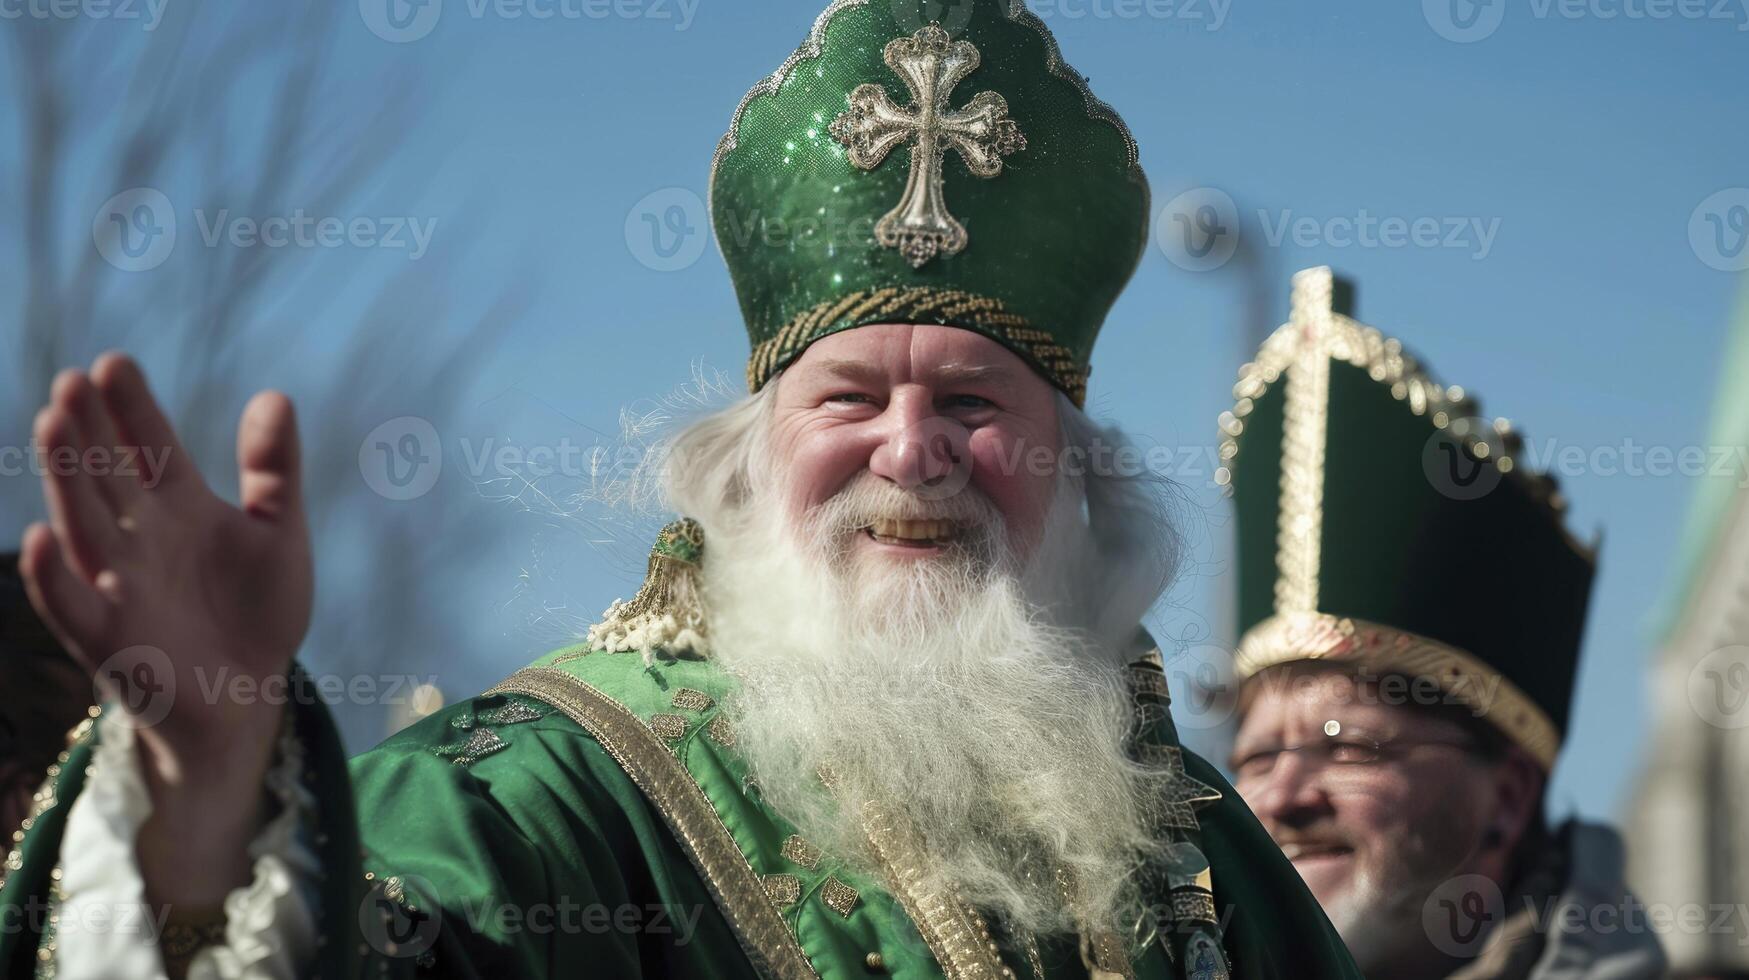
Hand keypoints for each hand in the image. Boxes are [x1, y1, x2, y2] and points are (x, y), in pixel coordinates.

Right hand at [17, 353, 312, 904]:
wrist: (250, 696)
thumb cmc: (257, 611)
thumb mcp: (278, 533)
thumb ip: (274, 471)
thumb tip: (275, 395)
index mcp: (178, 506)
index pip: (149, 444)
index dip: (132, 407)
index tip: (115, 363)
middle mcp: (138, 537)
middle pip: (106, 474)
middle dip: (90, 430)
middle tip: (74, 382)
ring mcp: (119, 585)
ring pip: (83, 525)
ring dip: (65, 478)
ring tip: (52, 426)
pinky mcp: (110, 639)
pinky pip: (72, 605)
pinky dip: (51, 576)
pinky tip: (38, 537)